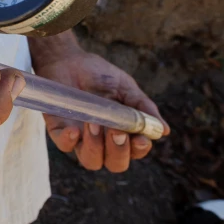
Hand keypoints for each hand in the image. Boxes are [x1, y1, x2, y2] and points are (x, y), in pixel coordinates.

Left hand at [34, 47, 169, 172]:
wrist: (68, 59)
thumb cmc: (99, 75)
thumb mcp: (125, 87)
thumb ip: (142, 107)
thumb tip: (164, 130)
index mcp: (122, 132)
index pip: (134, 152)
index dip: (139, 150)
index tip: (141, 138)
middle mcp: (103, 141)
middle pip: (115, 163)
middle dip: (119, 152)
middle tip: (117, 132)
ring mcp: (81, 138)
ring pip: (91, 161)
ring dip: (96, 147)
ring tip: (94, 124)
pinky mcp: (59, 131)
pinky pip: (64, 145)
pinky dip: (69, 141)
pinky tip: (75, 130)